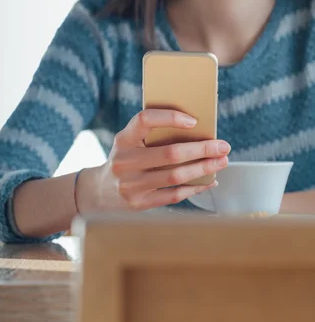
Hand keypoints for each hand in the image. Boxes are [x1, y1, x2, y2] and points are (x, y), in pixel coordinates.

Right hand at [78, 109, 229, 212]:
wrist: (99, 191)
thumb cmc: (125, 159)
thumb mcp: (129, 142)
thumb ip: (153, 135)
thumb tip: (197, 131)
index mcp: (123, 139)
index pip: (145, 120)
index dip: (170, 118)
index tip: (194, 121)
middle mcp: (124, 162)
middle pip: (170, 153)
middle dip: (202, 149)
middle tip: (223, 146)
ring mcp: (130, 185)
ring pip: (175, 176)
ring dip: (203, 169)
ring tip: (221, 162)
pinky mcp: (139, 203)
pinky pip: (174, 195)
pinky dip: (195, 188)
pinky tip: (209, 181)